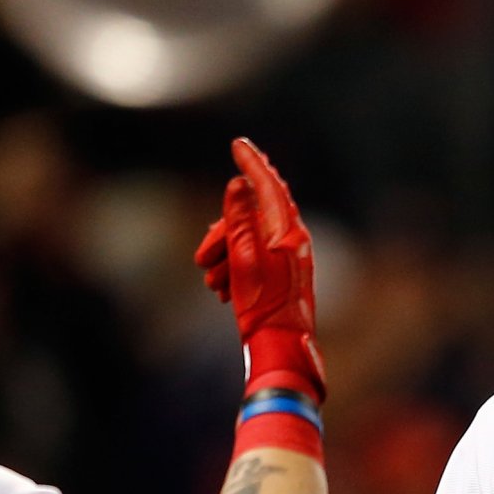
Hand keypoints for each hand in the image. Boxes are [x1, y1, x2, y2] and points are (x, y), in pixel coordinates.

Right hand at [193, 139, 325, 402]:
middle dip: (220, 235)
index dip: (252, 163)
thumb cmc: (264, 308)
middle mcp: (292, 242)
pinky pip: (249, 260)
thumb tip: (240, 182)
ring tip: (213, 285)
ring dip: (222, 257)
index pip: (269, 186)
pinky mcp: (279, 278)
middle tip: (202, 260)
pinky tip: (221, 292)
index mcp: (289, 233)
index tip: (237, 143)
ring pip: (244, 241)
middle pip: (248, 218)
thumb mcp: (245, 259)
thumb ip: (240, 219)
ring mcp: (286, 260)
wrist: (280, 351)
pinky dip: (230, 270)